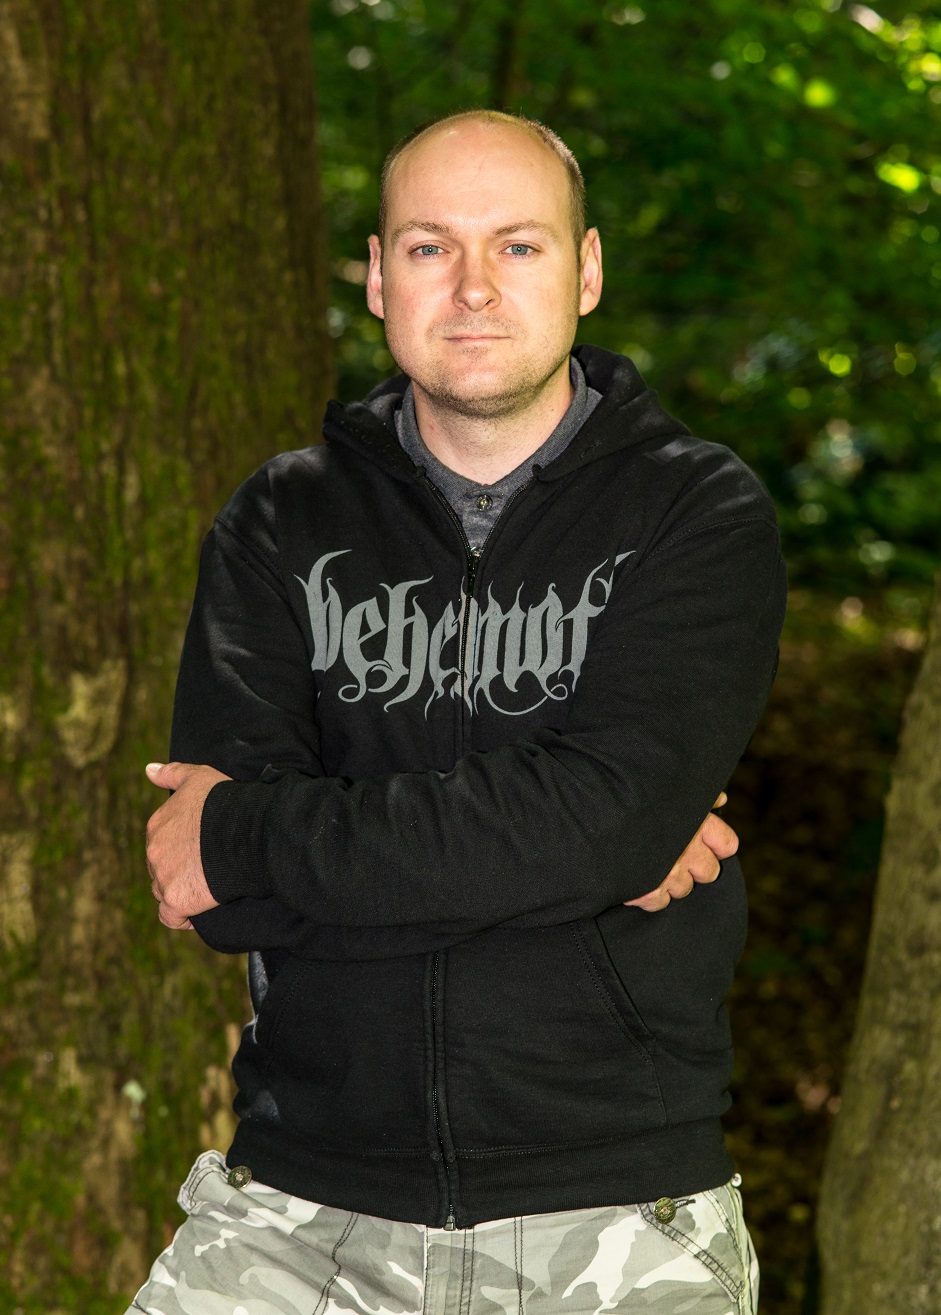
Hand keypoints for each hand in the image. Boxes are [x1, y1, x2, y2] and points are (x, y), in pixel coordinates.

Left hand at [145, 761, 229, 928]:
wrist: (246, 831)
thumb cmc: (226, 802)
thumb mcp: (198, 776)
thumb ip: (171, 772)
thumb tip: (148, 770)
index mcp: (156, 825)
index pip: (161, 843)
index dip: (181, 847)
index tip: (201, 849)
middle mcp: (153, 851)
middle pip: (160, 868)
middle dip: (179, 869)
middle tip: (207, 868)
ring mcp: (163, 877)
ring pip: (164, 891)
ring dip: (180, 891)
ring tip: (207, 887)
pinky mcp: (176, 900)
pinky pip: (171, 917)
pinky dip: (182, 917)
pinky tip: (197, 913)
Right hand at [624, 793, 738, 912]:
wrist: (592, 814)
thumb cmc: (632, 794)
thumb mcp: (670, 788)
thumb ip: (700, 795)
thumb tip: (722, 801)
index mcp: (697, 822)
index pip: (728, 844)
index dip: (717, 845)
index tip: (704, 843)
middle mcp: (687, 849)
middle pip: (710, 872)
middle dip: (696, 866)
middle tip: (676, 856)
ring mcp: (668, 872)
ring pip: (685, 889)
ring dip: (671, 881)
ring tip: (653, 866)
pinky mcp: (647, 891)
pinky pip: (661, 903)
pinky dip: (650, 895)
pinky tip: (639, 879)